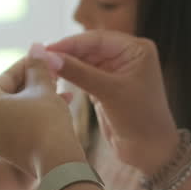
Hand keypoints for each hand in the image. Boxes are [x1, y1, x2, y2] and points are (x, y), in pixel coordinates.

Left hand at [0, 48, 84, 177]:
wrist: (57, 161)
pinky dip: (36, 115)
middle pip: (11, 94)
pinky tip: (60, 105)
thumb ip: (37, 66)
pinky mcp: (7, 152)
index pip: (6, 77)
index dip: (29, 64)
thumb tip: (36, 46)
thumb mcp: (42, 88)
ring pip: (18, 110)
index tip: (44, 56)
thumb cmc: (46, 120)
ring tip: (62, 88)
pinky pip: (20, 125)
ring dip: (40, 98)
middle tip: (55, 72)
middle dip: (36, 82)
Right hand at [44, 31, 179, 175]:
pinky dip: (70, 76)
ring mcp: (116, 71)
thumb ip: (79, 72)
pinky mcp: (106, 86)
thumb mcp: (109, 92)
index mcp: (136, 49)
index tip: (46, 49)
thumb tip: (49, 56)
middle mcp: (127, 56)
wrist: (150, 151)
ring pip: (84, 61)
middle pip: (89, 48)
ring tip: (43, 68)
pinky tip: (53, 76)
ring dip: (66, 64)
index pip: (98, 39)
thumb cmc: (140, 119)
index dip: (71, 43)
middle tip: (40, 59)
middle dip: (66, 53)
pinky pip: (84, 75)